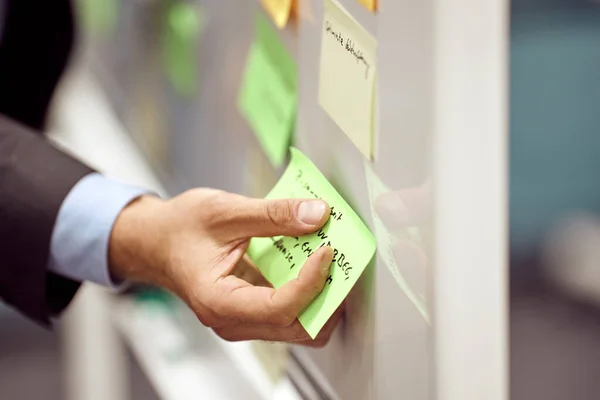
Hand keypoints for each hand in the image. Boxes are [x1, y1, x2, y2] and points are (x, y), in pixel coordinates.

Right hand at [108, 189, 340, 345]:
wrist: (155, 241)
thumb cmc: (178, 228)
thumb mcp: (224, 211)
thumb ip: (273, 215)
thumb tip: (317, 216)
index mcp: (218, 301)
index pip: (280, 308)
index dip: (312, 282)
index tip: (327, 250)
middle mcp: (232, 321)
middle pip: (297, 327)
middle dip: (325, 295)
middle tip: (338, 258)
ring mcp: (243, 320)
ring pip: (298, 325)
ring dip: (320, 295)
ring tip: (329, 260)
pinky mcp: (251, 311)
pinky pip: (289, 312)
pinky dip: (308, 291)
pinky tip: (312, 261)